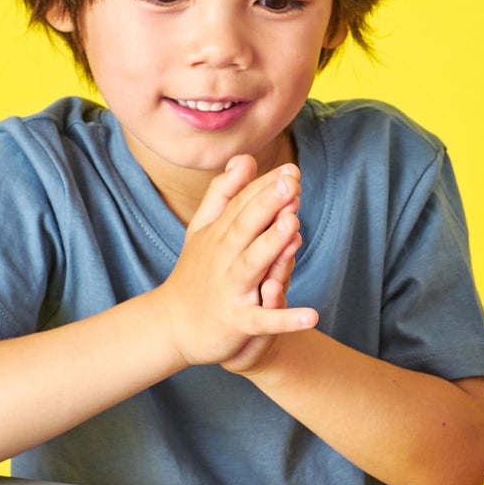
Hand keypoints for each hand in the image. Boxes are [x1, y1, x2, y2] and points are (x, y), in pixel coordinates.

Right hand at [154, 156, 317, 369]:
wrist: (170, 326)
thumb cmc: (196, 272)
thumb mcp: (204, 229)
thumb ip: (224, 193)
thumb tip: (244, 158)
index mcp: (217, 235)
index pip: (242, 205)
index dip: (264, 187)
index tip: (289, 170)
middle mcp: (222, 258)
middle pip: (245, 227)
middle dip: (266, 205)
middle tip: (291, 184)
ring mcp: (230, 290)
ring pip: (252, 264)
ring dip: (272, 245)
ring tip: (295, 225)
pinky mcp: (238, 322)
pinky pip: (263, 321)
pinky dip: (286, 319)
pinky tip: (312, 316)